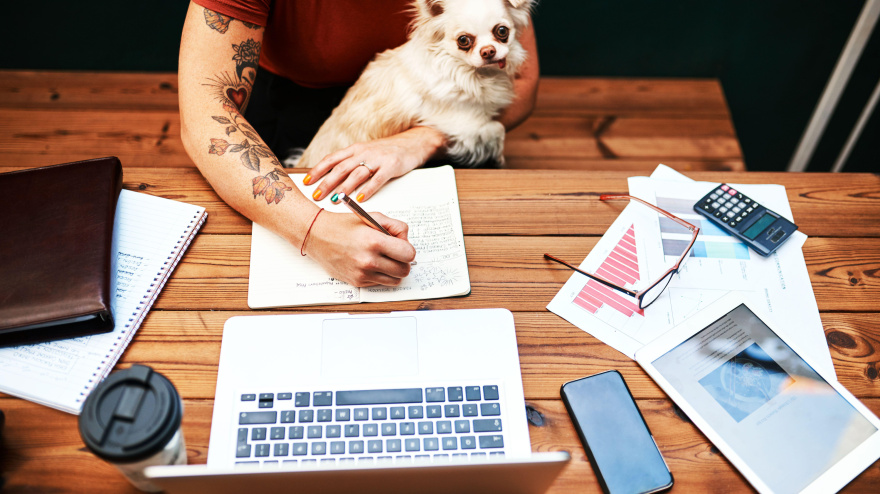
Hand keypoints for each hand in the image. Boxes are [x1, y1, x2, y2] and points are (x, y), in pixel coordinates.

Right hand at [304, 211, 416, 286]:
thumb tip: (407, 240)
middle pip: (404, 270)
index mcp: (374, 241)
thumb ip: (395, 227)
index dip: (408, 249)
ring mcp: (362, 273)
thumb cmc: (343, 225)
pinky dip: (379, 275)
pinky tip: (370, 263)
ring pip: (395, 280)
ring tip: (383, 259)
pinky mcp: (357, 282)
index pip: (408, 254)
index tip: (402, 246)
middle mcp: (369, 260)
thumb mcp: (373, 217)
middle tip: (395, 254)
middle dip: (403, 262)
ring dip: (393, 271)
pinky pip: (380, 283)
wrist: (317, 236)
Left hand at [305, 126, 445, 202]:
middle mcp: (363, 152)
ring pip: (357, 173)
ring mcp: (377, 159)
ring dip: (345, 187)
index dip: (317, 170)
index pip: (331, 159)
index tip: (306, 183)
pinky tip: (360, 199)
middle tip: (317, 196)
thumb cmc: (386, 152)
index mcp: (354, 149)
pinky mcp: (391, 166)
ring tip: (336, 199)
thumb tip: (330, 179)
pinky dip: (368, 189)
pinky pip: (377, 179)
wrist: (412, 143)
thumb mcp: (365, 153)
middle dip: (327, 183)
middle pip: (341, 168)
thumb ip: (350, 163)